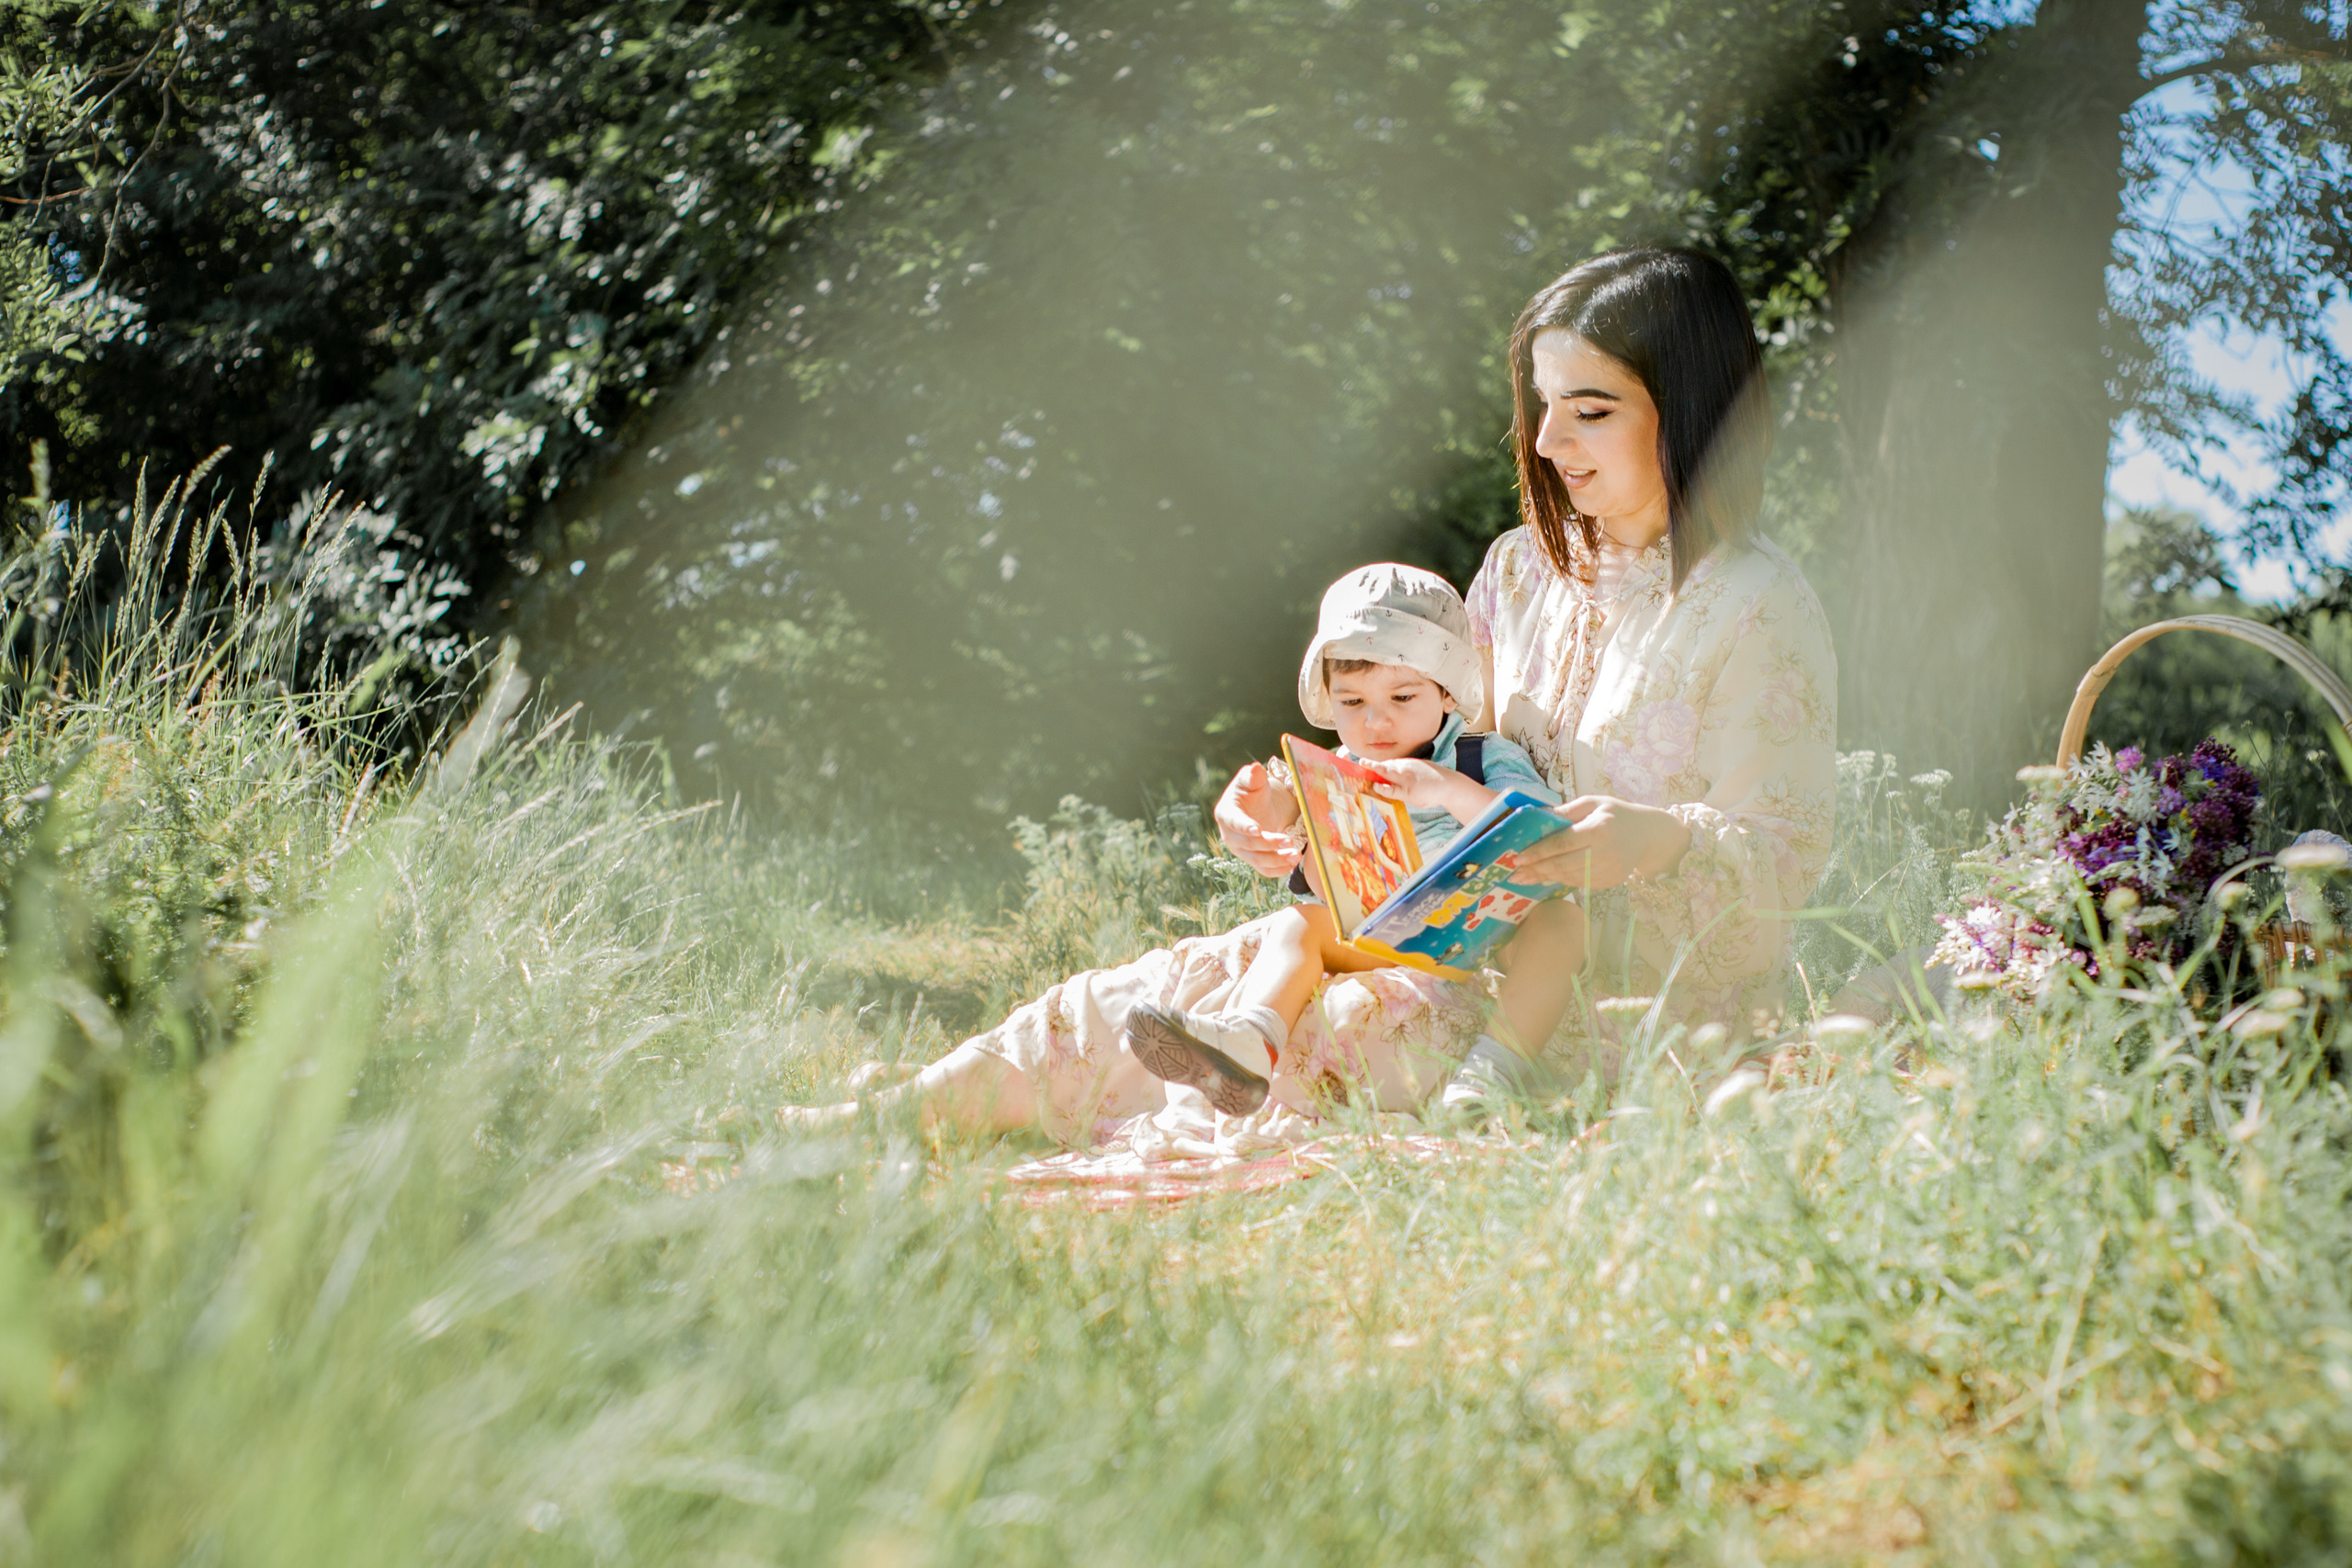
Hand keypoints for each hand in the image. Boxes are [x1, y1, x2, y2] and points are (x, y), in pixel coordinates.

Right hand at [1215, 761, 1303, 876]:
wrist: (1259, 806)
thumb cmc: (1253, 790)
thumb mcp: (1253, 780)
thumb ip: (1253, 775)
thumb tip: (1255, 768)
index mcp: (1226, 814)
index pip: (1233, 822)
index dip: (1244, 827)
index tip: (1258, 829)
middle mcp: (1230, 836)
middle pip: (1247, 844)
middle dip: (1268, 844)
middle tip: (1288, 840)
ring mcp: (1242, 850)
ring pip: (1257, 860)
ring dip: (1276, 859)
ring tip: (1295, 855)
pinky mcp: (1254, 859)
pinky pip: (1265, 870)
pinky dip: (1279, 869)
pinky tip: (1292, 863)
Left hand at [1362, 758, 1497, 825]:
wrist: (1448, 785)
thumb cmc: (1431, 781)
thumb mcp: (1417, 771)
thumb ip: (1402, 774)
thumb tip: (1387, 778)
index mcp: (1405, 764)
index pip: (1386, 764)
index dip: (1372, 764)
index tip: (1360, 763)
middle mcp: (1405, 768)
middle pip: (1383, 766)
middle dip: (1369, 765)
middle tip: (1357, 763)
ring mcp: (1406, 779)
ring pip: (1386, 774)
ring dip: (1373, 770)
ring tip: (1362, 767)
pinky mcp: (1409, 791)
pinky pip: (1393, 790)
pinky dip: (1383, 788)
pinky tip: (1376, 786)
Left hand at [1511, 794, 1691, 890]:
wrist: (1649, 835)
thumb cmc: (1617, 814)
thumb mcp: (1593, 803)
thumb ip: (1565, 811)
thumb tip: (1535, 816)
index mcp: (1600, 828)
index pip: (1562, 842)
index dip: (1538, 852)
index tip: (1517, 857)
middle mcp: (1606, 852)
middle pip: (1563, 864)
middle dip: (1536, 870)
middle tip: (1514, 874)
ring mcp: (1611, 870)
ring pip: (1570, 877)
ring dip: (1545, 878)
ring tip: (1524, 879)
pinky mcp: (1611, 881)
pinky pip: (1580, 883)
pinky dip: (1561, 881)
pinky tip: (1546, 878)